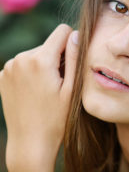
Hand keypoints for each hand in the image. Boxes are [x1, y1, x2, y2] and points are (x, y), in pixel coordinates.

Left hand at [0, 24, 77, 170]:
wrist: (30, 142)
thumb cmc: (56, 117)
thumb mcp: (72, 88)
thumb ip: (75, 57)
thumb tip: (76, 34)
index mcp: (40, 60)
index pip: (62, 31)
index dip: (71, 44)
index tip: (70, 64)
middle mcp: (21, 58)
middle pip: (49, 43)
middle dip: (57, 57)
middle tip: (59, 82)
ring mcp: (9, 66)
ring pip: (37, 53)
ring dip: (45, 64)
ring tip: (46, 87)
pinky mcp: (3, 74)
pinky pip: (25, 62)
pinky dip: (32, 71)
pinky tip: (34, 89)